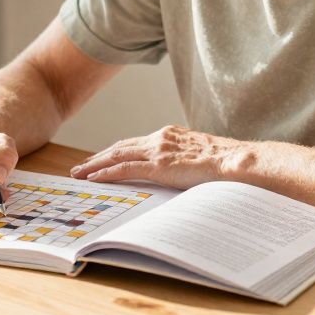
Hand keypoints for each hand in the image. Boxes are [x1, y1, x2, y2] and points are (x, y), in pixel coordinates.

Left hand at [69, 125, 244, 189]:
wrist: (235, 161)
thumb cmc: (225, 163)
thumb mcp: (199, 157)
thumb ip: (184, 161)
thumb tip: (178, 174)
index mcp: (169, 135)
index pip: (135, 143)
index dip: (115, 152)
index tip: (101, 160)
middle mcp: (160, 138)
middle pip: (120, 147)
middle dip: (98, 157)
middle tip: (80, 167)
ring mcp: (158, 150)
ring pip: (117, 155)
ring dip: (95, 165)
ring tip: (78, 173)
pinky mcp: (158, 165)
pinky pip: (124, 168)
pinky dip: (106, 173)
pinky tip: (93, 179)